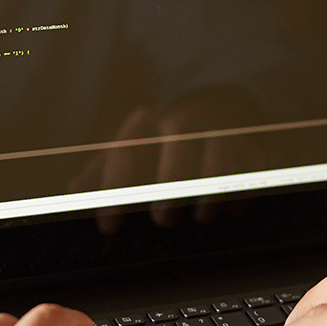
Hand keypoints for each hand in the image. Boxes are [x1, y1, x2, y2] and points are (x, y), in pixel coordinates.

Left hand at [69, 86, 264, 232]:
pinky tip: (233, 210)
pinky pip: (253, 164)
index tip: (109, 224)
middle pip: (179, 145)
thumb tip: (72, 195)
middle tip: (162, 218)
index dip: (116, 189)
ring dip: (211, 189)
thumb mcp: (134, 144)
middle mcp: (185, 120)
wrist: (223, 102)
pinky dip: (244, 189)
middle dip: (171, 182)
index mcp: (147, 122)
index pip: (127, 153)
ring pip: (220, 154)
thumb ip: (103, 170)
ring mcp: (222, 127)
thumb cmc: (170, 135)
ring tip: (201, 217)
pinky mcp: (253, 140)